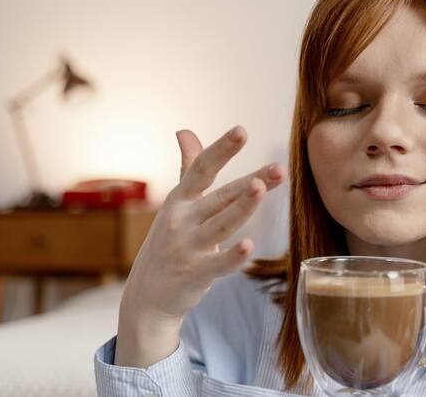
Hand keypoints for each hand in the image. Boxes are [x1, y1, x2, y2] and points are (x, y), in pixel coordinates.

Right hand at [120, 125, 285, 324]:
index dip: (221, 149)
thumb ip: (187, 168)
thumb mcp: (176, 205)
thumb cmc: (169, 243)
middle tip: (278, 168)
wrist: (147, 294)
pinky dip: (233, 256)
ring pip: (221, 224)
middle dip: (251, 181)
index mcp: (180, 199)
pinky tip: (249, 246)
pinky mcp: (195, 274)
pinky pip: (218, 263)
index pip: (202, 169)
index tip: (241, 131)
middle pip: (222, 196)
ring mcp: (187, 247)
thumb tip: (184, 131)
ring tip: (261, 189)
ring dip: (242, 207)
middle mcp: (182, 220)